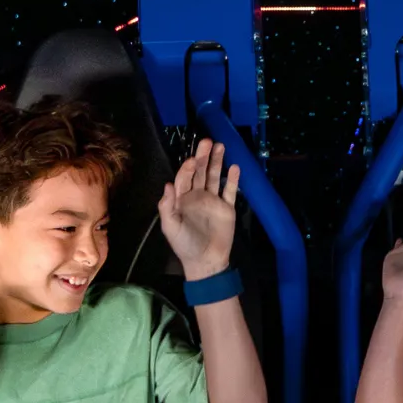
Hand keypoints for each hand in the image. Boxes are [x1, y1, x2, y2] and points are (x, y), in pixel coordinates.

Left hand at [159, 138, 239, 280]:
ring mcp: (213, 201)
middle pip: (200, 172)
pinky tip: (235, 167)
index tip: (193, 159)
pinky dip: (233, 179)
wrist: (205, 262)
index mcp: (182, 199)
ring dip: (217, 162)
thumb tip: (167, 184)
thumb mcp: (170, 227)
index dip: (187, 167)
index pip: (184, 178)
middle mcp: (197, 196)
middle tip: (207, 141)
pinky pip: (230, 191)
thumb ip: (167, 206)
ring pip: (215, 177)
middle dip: (203, 156)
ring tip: (221, 146)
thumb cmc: (184, 245)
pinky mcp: (227, 208)